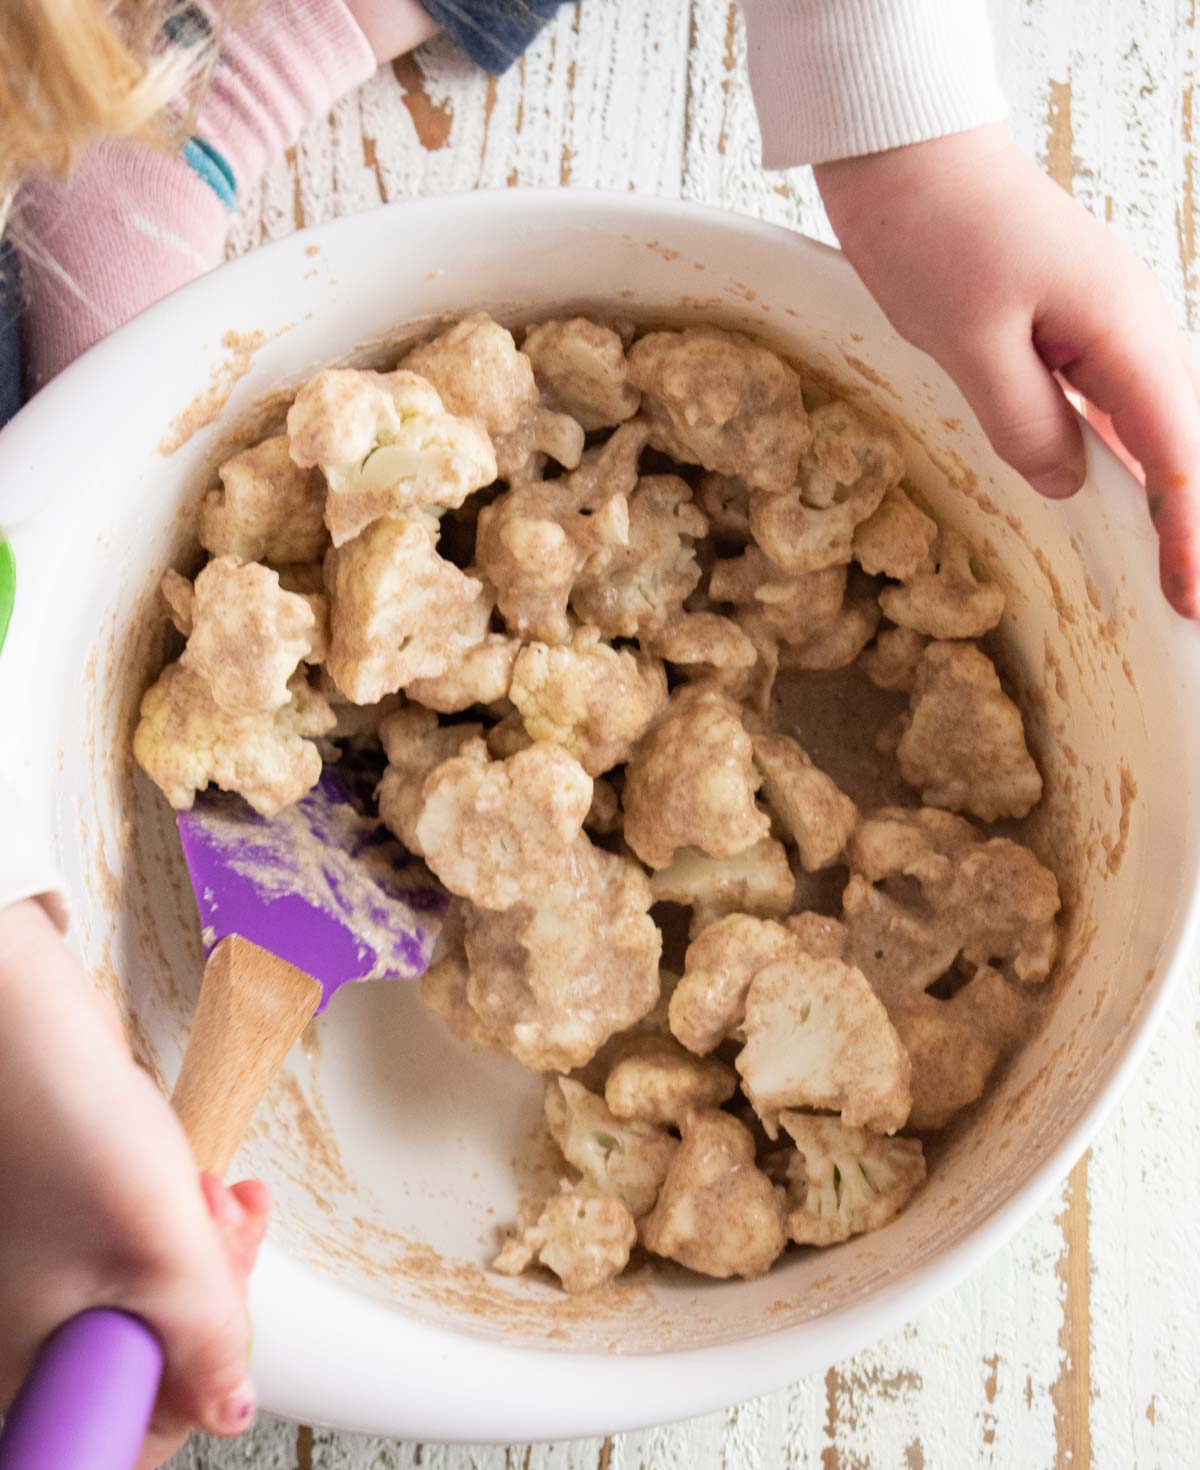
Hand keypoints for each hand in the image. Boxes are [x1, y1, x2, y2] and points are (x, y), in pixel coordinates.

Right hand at [0, 900, 269, 1465]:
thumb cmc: (61, 1128)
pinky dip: (185, 1217)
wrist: (24, 1024)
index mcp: (23, 1366)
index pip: (114, 1436)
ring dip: (208, 1249)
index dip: (181, 1397)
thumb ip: (203, 1342)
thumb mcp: (163, 1253)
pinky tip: (203, 1185)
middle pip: (151, 1357)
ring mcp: (51, 1271)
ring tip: (213, 1201)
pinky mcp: (72, 1222)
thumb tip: (230, 1407)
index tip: (216, 1353)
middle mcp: (28, 1326)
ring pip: (159, 1295)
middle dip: (212, 1298)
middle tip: (227, 1250)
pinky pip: (147, 1245)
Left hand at [815, 124, 1199, 617]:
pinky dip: (1117, 461)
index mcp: (1122, 329)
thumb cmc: (934, 232)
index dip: (1188, 534)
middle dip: (1190, 526)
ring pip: (1149, 428)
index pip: (1175, 453)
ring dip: (1158, 500)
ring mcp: (1105, 327)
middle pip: (1181, 443)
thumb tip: (1066, 483)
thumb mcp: (968, 340)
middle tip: (1184, 605)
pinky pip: (1107, 409)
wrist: (907, 158)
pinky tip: (1112, 506)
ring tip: (1162, 574)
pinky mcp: (1069, 331)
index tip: (1189, 603)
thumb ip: (1023, 419)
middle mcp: (1131, 328)